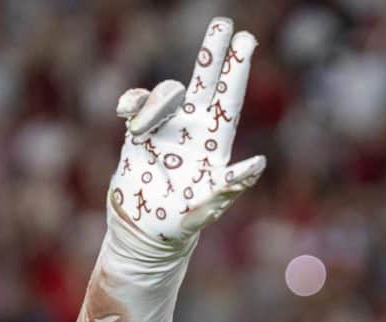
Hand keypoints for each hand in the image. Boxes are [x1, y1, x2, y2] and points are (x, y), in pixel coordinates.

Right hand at [108, 17, 265, 245]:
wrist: (146, 233)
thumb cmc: (183, 224)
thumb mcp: (209, 207)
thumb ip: (231, 186)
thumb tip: (258, 163)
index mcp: (215, 142)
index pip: (230, 97)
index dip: (237, 68)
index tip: (246, 39)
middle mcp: (193, 129)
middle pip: (206, 82)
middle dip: (214, 52)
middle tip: (225, 23)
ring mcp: (166, 128)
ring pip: (167, 93)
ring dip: (157, 101)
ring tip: (142, 128)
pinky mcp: (138, 134)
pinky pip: (135, 104)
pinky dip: (132, 103)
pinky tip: (127, 114)